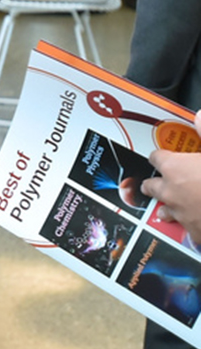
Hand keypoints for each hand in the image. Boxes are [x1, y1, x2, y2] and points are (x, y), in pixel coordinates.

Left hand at [143, 113, 200, 238]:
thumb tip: (200, 116)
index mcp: (174, 168)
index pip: (156, 157)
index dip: (161, 155)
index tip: (163, 155)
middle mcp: (171, 191)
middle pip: (152, 185)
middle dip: (155, 182)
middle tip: (159, 180)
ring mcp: (181, 214)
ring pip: (164, 209)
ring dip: (169, 204)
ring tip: (173, 202)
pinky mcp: (194, 233)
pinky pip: (186, 228)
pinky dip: (190, 224)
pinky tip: (197, 221)